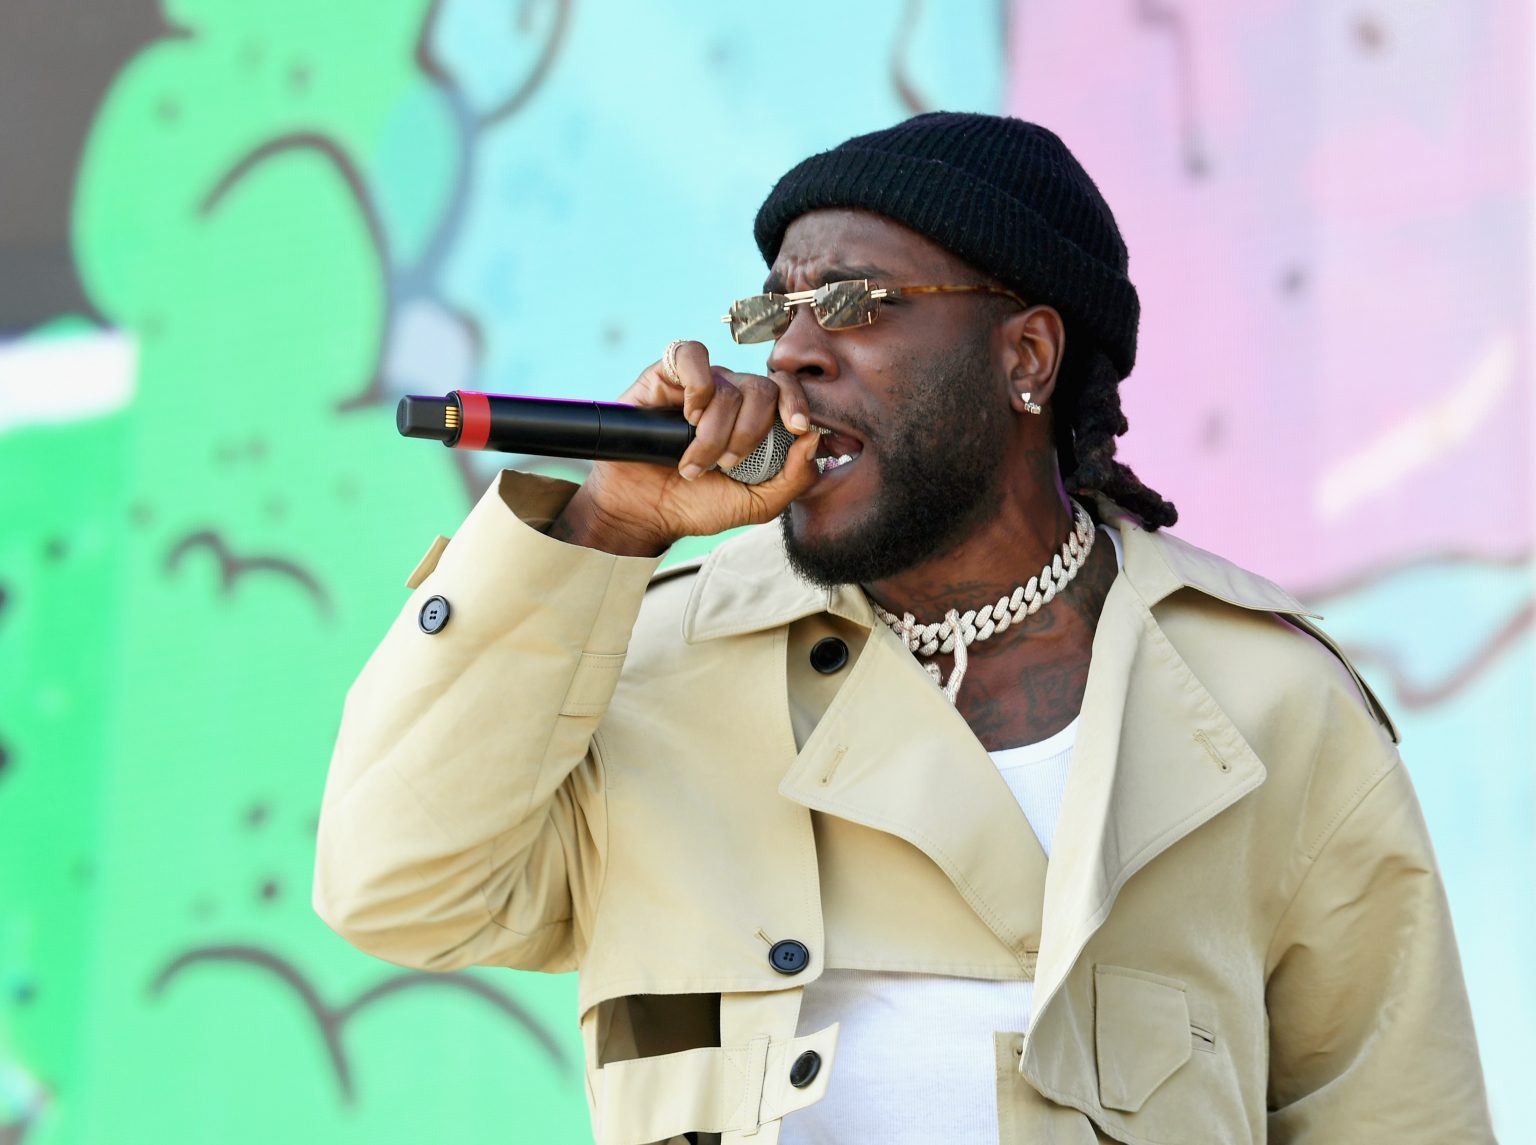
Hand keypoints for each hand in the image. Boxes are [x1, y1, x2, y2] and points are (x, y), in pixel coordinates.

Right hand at [550, 340, 820, 555]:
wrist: (643, 512)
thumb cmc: (696, 505)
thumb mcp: (756, 505)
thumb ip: (795, 478)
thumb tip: (813, 439)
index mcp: (755, 418)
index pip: (787, 389)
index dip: (797, 402)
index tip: (797, 427)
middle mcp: (730, 395)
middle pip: (761, 389)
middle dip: (748, 433)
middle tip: (727, 464)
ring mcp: (698, 383)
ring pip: (728, 386)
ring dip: (713, 432)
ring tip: (694, 462)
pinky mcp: (664, 375)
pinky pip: (691, 357)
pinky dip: (697, 388)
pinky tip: (687, 416)